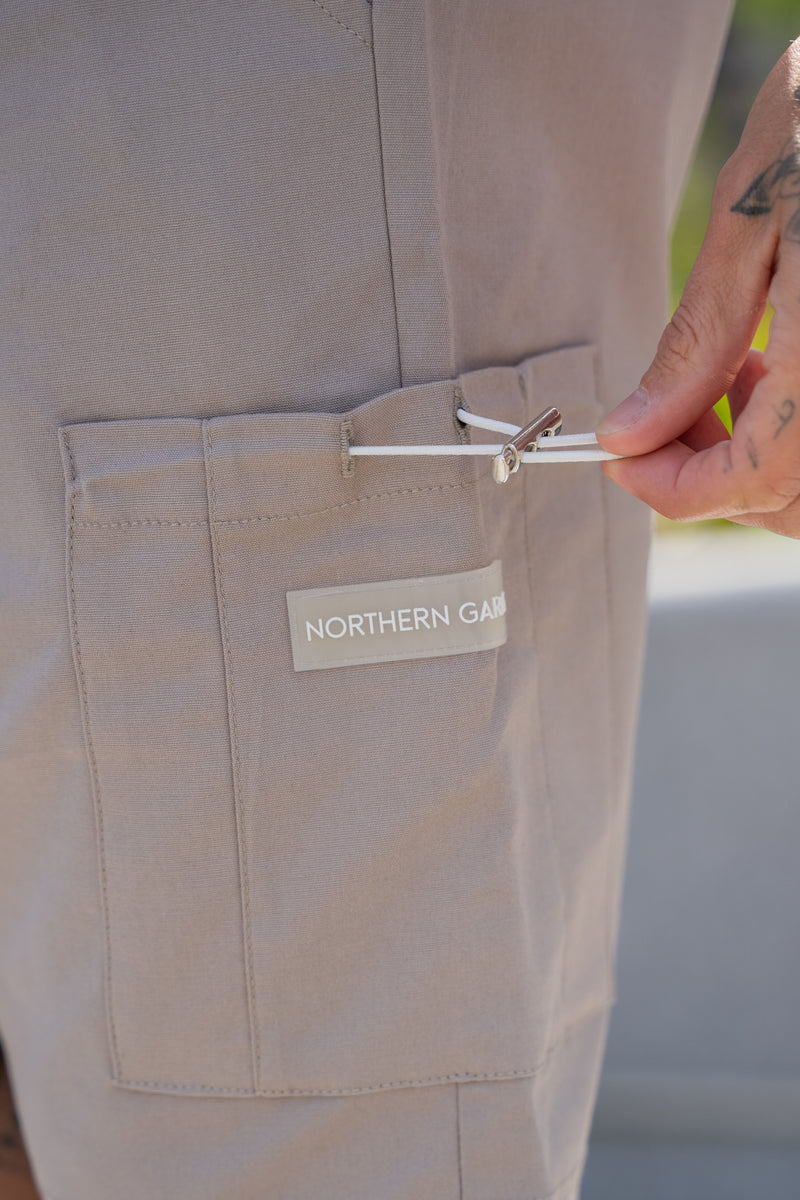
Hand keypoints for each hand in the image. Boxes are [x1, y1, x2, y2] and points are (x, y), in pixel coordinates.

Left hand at [595, 38, 799, 538]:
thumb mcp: (750, 223)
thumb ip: (694, 345)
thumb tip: (629, 432)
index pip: (756, 479)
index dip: (674, 488)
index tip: (620, 458)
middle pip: (793, 502)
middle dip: (712, 479)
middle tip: (660, 422)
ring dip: (756, 459)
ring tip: (723, 380)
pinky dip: (792, 429)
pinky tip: (767, 364)